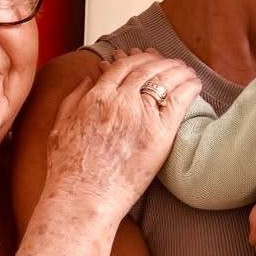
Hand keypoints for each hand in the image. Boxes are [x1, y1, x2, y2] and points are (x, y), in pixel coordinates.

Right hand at [45, 51, 202, 218]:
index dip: (137, 58)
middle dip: (160, 61)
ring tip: (186, 71)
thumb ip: (73, 98)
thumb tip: (88, 78)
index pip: (122, 66)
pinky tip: (195, 84)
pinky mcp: (159, 134)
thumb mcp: (60, 126)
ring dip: (178, 71)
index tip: (145, 58)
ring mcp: (141, 116)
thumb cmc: (68, 170)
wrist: (84, 197)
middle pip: (146, 69)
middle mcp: (120, 101)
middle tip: (170, 62)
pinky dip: (189, 88)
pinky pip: (179, 101)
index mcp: (96, 97)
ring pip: (165, 80)